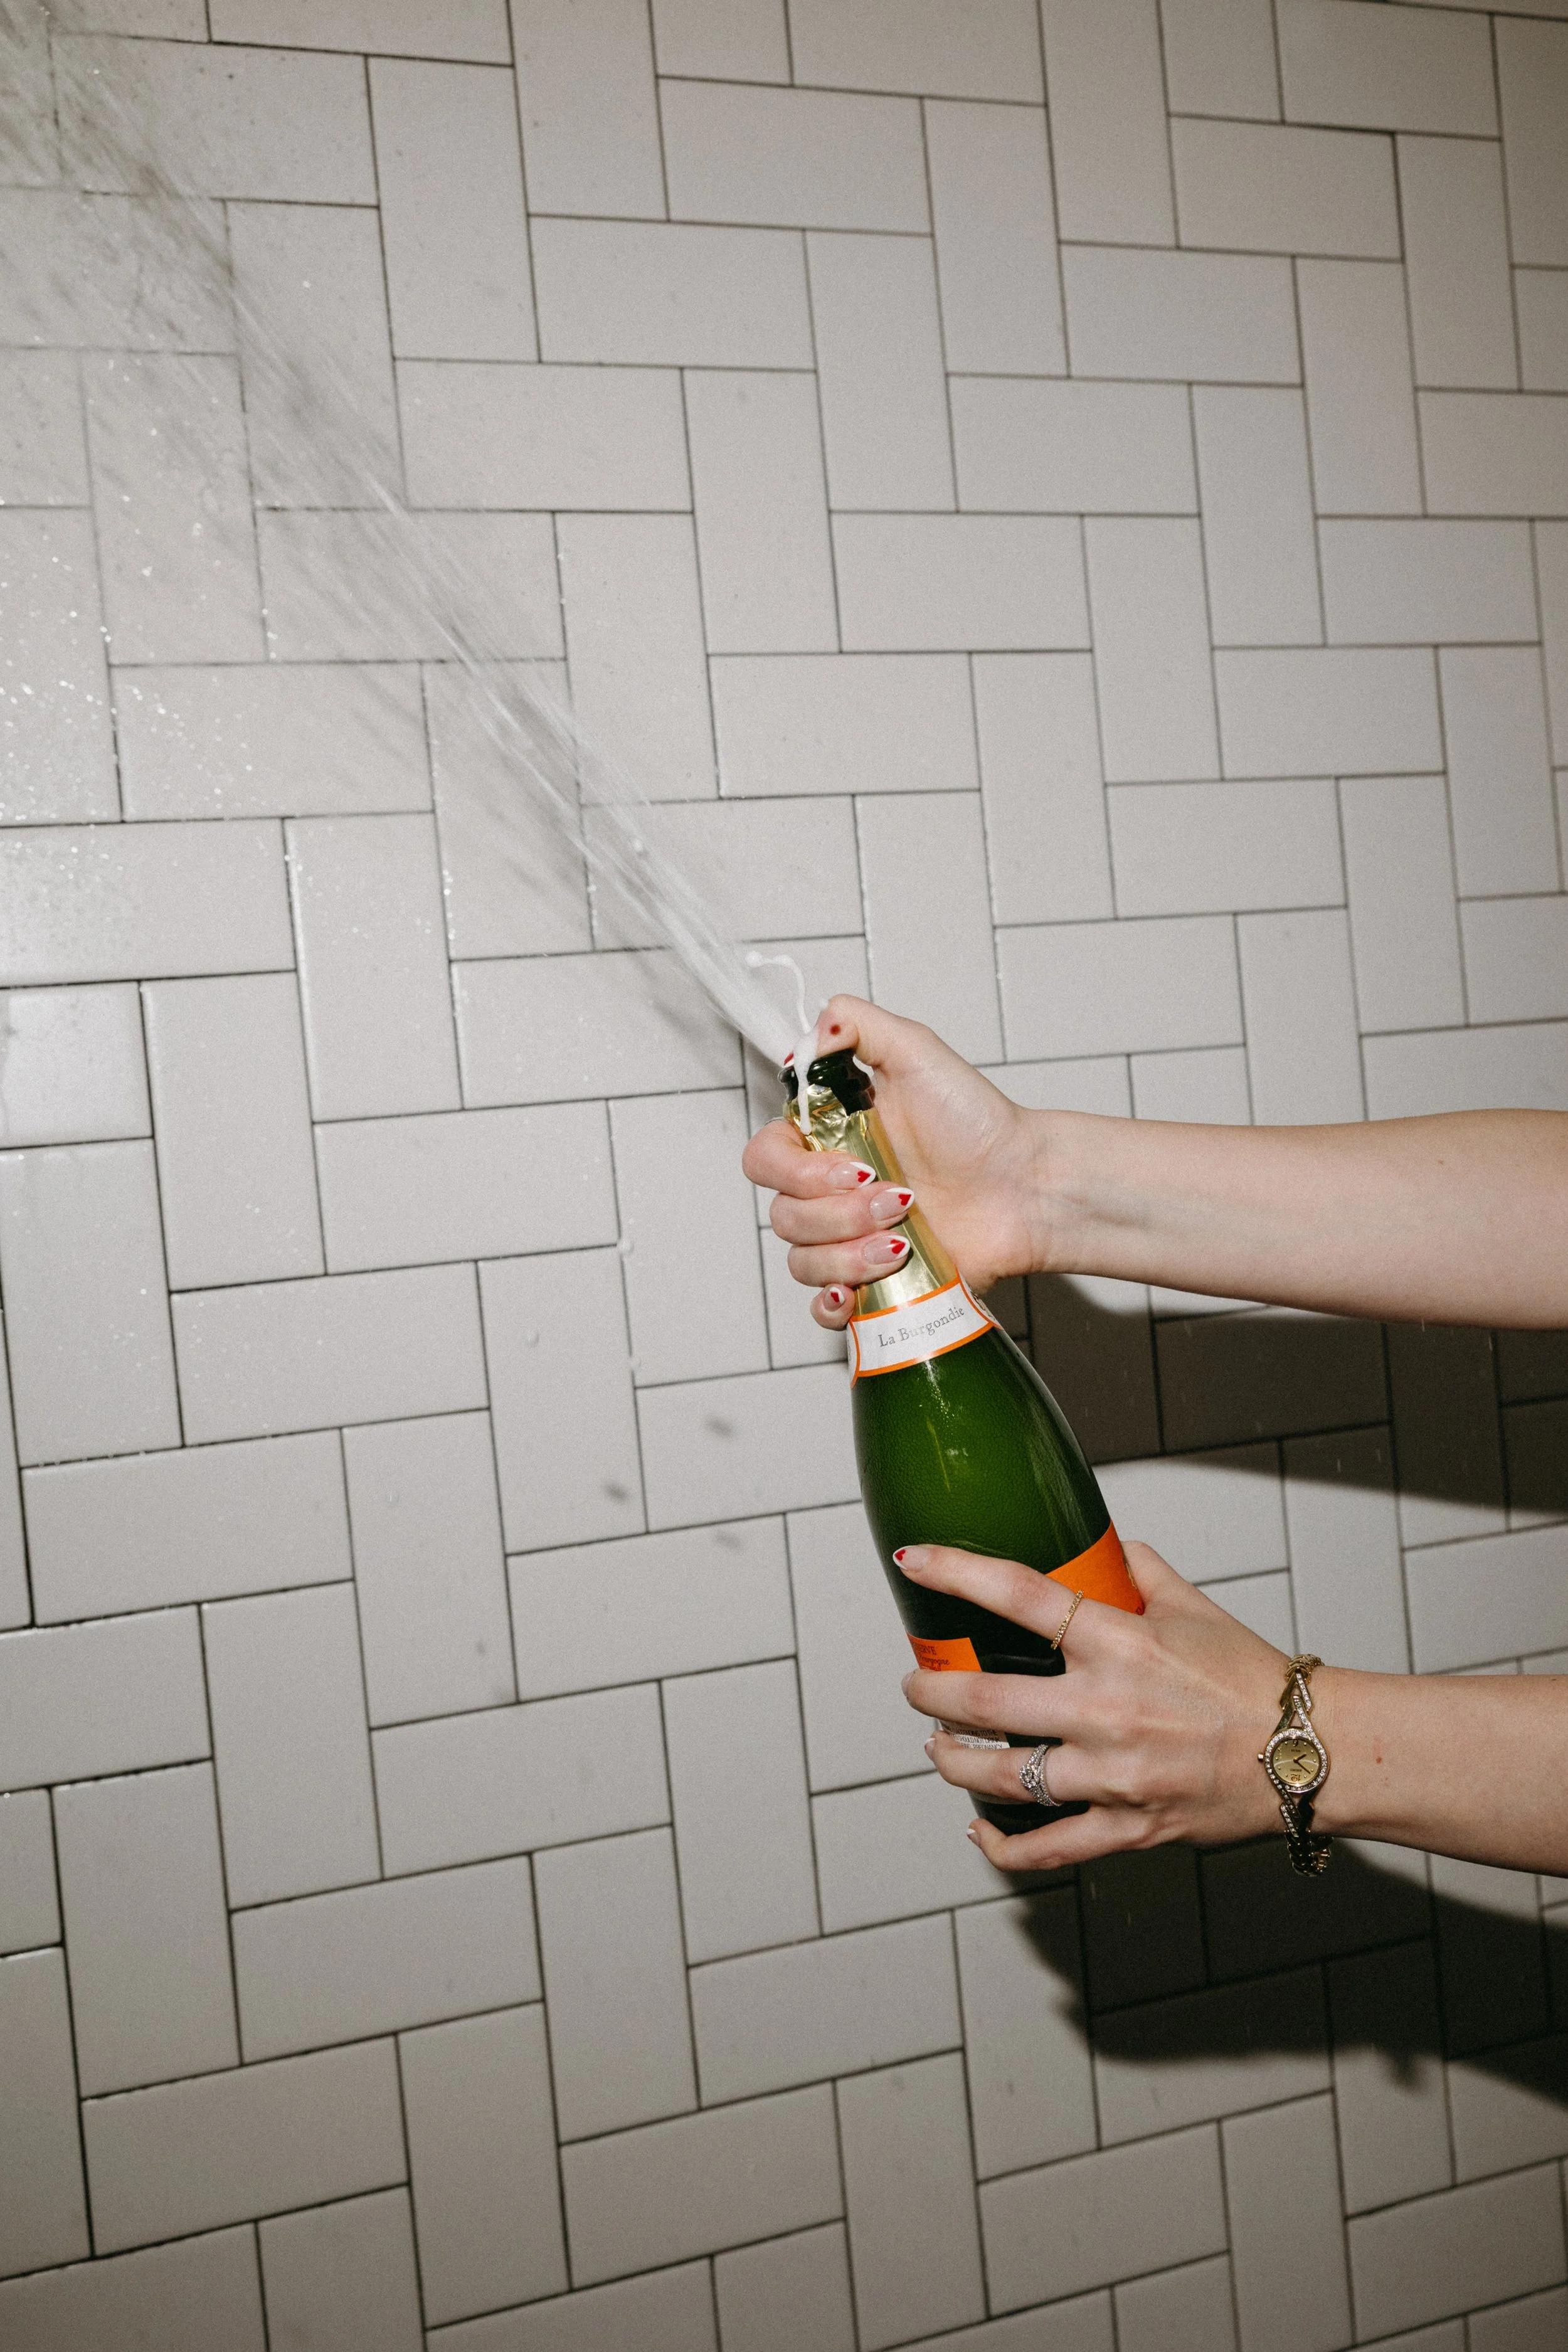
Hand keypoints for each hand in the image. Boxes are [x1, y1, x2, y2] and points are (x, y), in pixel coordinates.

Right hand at [740, 995, 1049, 1328]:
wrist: (1027, 1187)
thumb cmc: (980, 1124)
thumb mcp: (919, 1053)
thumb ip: (857, 1025)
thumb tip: (813, 1030)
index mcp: (829, 1140)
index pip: (765, 1159)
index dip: (793, 1171)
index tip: (851, 1167)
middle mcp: (831, 1192)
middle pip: (782, 1216)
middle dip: (839, 1214)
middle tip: (900, 1199)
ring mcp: (850, 1240)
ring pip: (801, 1262)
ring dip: (847, 1254)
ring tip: (903, 1241)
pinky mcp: (874, 1285)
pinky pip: (823, 1307)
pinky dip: (832, 1304)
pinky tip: (856, 1293)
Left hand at [899, 1540, 1291, 1870]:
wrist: (1310, 1751)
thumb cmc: (1254, 1678)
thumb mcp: (1193, 1607)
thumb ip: (1139, 1571)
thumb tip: (1106, 1546)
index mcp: (1119, 1642)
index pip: (1017, 1594)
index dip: (955, 1573)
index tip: (914, 1562)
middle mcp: (1106, 1707)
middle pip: (983, 1701)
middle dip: (930, 1694)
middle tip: (916, 1686)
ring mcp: (1113, 1774)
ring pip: (1000, 1778)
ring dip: (953, 1763)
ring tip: (938, 1750)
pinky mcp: (1128, 1828)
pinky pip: (1046, 1848)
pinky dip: (1001, 1845)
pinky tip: (979, 1829)